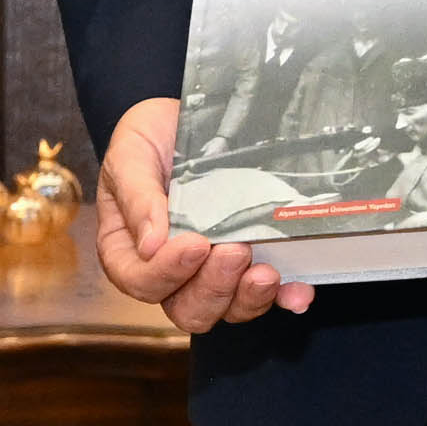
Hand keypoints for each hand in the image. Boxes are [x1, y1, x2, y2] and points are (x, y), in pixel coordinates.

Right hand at [90, 97, 309, 336]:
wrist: (193, 117)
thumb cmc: (150, 135)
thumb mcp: (131, 154)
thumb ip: (136, 197)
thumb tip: (150, 246)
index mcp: (128, 248)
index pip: (140, 281)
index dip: (166, 274)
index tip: (195, 243)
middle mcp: (168, 269)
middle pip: (185, 307)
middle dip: (213, 288)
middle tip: (235, 251)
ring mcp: (211, 270)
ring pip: (226, 308)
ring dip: (248, 297)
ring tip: (266, 271)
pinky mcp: (249, 264)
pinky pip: (266, 293)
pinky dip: (284, 297)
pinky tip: (298, 290)